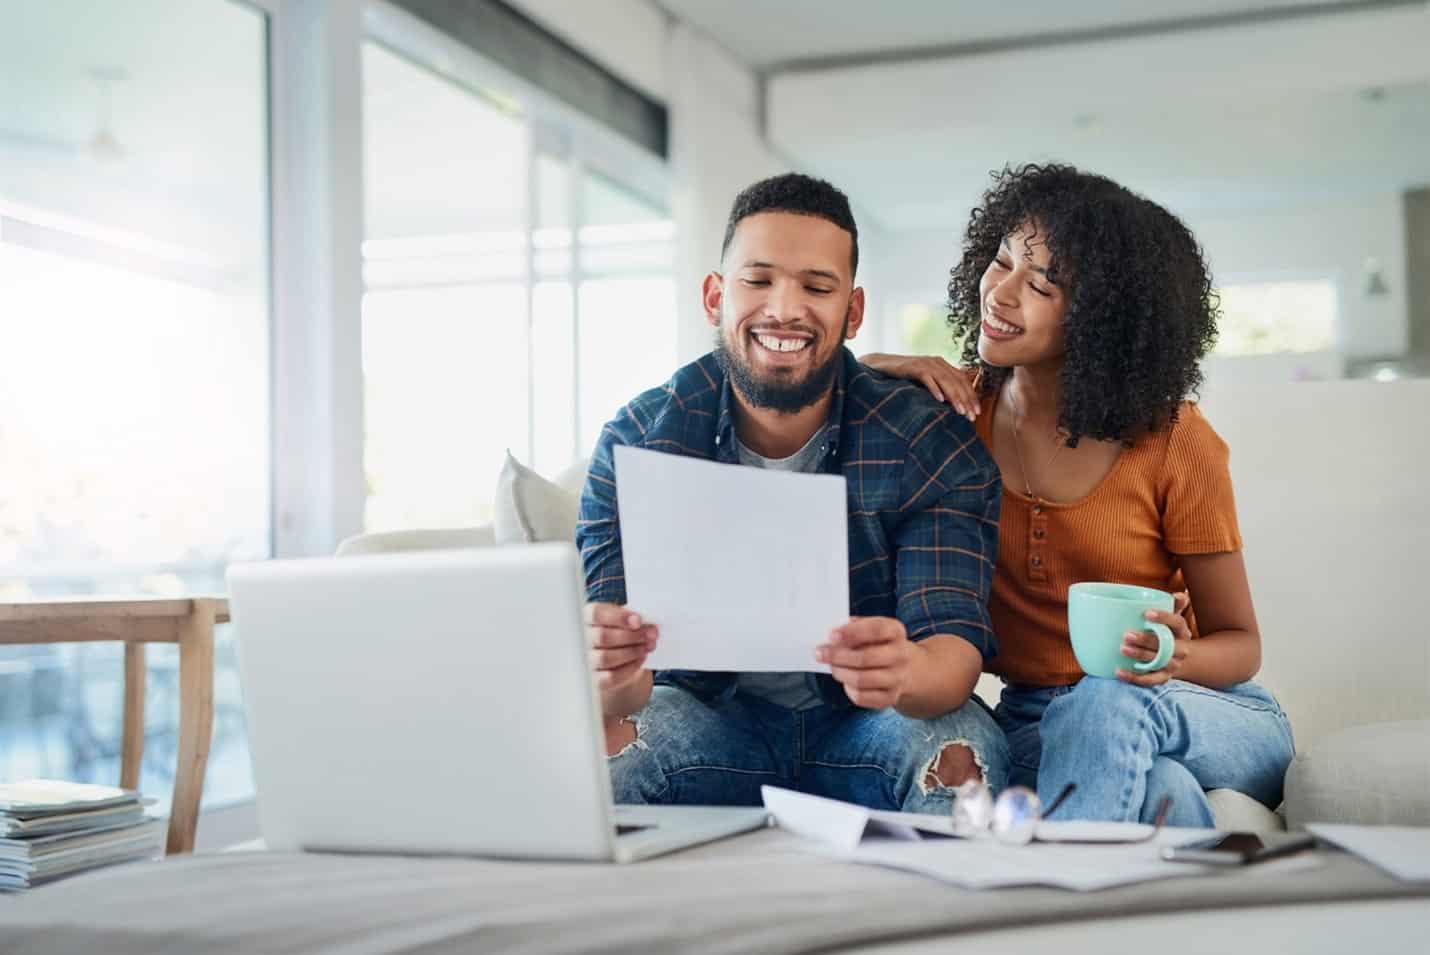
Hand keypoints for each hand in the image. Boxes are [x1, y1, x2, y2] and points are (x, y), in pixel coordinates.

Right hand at [583, 602, 657, 692]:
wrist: (620, 664)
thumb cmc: (622, 637)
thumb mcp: (625, 623)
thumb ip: (631, 620)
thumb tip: (647, 624)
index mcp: (588, 618)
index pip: (596, 614)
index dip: (617, 617)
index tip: (638, 621)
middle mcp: (582, 639)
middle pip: (602, 636)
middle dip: (631, 635)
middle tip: (651, 634)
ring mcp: (587, 661)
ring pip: (606, 657)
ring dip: (632, 651)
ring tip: (647, 646)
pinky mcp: (596, 680)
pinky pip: (611, 676)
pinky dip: (630, 667)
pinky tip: (641, 659)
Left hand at [815, 616, 914, 708]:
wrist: (903, 667)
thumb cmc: (878, 643)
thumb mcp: (870, 627)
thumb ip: (852, 627)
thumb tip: (832, 636)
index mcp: (895, 631)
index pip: (876, 630)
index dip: (852, 632)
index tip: (831, 636)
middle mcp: (901, 655)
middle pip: (866, 658)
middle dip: (838, 656)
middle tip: (820, 653)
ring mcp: (897, 678)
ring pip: (862, 679)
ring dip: (840, 672)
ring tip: (832, 666)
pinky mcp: (890, 697)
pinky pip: (862, 697)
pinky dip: (848, 689)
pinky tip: (845, 680)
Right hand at [863, 353, 978, 419]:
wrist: (881, 365)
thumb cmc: (904, 377)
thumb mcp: (925, 381)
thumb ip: (938, 387)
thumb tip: (952, 404)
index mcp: (942, 364)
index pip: (962, 380)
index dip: (971, 396)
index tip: (976, 413)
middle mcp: (937, 362)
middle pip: (957, 381)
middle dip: (966, 399)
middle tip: (972, 416)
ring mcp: (925, 363)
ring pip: (945, 380)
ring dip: (954, 397)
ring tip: (960, 411)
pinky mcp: (913, 367)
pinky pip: (927, 378)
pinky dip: (935, 389)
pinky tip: (940, 401)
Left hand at [1117, 591, 1191, 686]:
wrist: (1177, 658)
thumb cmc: (1167, 631)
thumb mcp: (1171, 618)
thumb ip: (1172, 605)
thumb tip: (1178, 594)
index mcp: (1181, 631)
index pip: (1177, 623)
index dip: (1164, 618)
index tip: (1146, 613)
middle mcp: (1181, 649)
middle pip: (1166, 645)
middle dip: (1147, 640)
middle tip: (1127, 634)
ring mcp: (1172, 665)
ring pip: (1158, 662)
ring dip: (1140, 656)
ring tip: (1122, 649)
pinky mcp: (1163, 678)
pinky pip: (1150, 680)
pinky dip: (1134, 677)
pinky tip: (1118, 671)